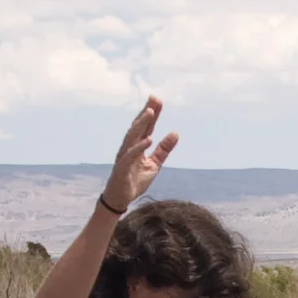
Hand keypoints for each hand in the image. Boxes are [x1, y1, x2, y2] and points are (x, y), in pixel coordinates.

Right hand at [103, 97, 177, 213]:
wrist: (121, 198)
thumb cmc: (135, 180)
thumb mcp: (154, 164)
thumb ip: (163, 149)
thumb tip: (175, 133)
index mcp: (137, 146)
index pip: (146, 127)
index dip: (152, 114)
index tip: (158, 100)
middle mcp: (129, 147)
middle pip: (138, 127)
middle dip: (146, 113)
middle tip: (154, 99)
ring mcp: (124, 156)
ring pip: (132, 136)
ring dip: (141, 124)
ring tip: (151, 113)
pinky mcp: (122, 167)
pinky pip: (130, 155)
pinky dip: (139, 147)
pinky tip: (148, 139)